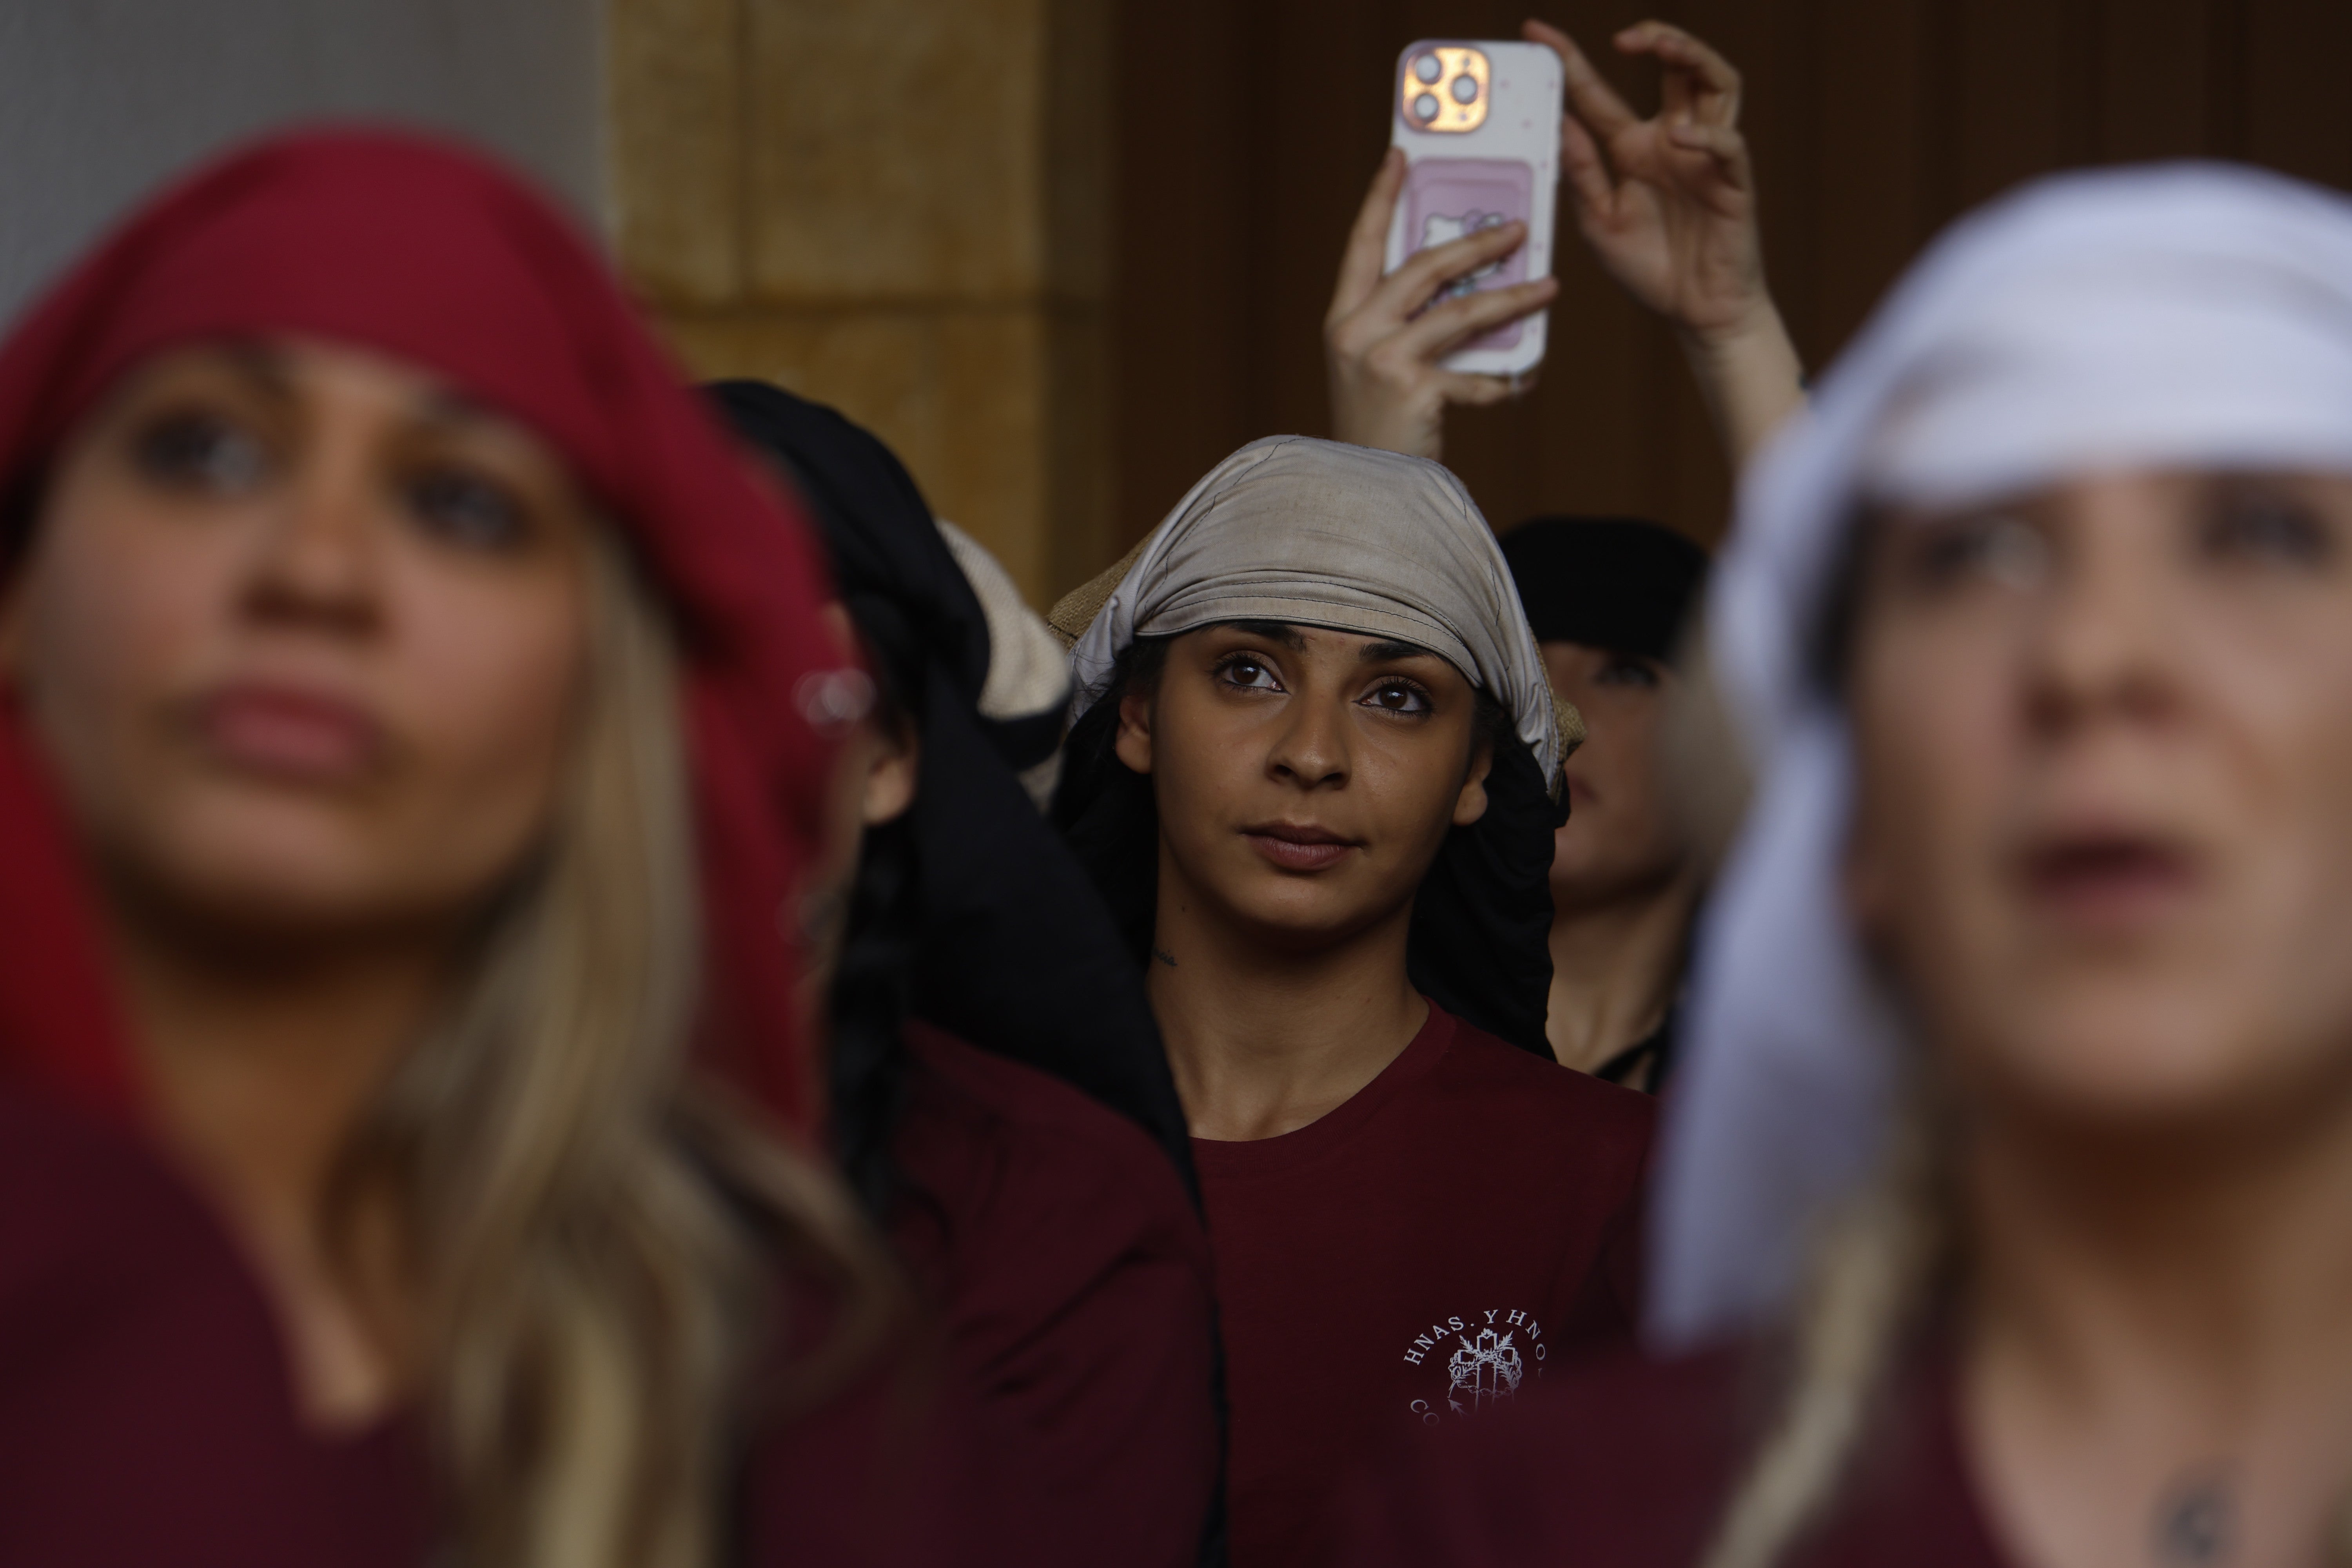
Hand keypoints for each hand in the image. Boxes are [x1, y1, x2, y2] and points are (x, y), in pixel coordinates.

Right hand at [1324, 147, 1559, 460]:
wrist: (1360, 492)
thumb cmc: (1377, 429)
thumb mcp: (1375, 368)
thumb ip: (1403, 327)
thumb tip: (1462, 290)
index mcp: (1341, 319)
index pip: (1361, 243)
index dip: (1379, 196)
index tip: (1399, 156)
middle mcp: (1353, 332)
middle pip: (1422, 267)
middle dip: (1475, 243)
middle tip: (1517, 228)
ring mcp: (1378, 360)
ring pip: (1459, 313)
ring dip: (1511, 299)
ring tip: (1548, 287)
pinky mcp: (1411, 390)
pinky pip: (1473, 375)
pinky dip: (1502, 381)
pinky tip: (1522, 381)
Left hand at [1526, 18, 1803, 463]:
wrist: (1693, 312)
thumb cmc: (1650, 267)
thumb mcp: (1598, 221)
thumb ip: (1581, 172)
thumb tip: (1559, 122)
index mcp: (1634, 147)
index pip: (1600, 92)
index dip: (1571, 60)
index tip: (1537, 31)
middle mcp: (1673, 141)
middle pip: (1679, 66)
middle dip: (1659, 37)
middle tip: (1627, 36)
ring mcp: (1708, 157)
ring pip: (1717, 83)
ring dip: (1693, 57)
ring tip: (1663, 47)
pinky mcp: (1734, 183)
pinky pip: (1729, 145)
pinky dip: (1707, 136)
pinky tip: (1681, 138)